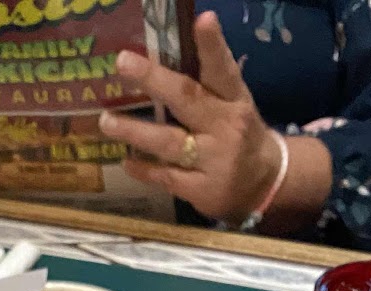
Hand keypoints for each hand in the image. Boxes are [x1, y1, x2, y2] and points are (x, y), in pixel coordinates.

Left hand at [99, 12, 281, 226]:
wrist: (264, 184)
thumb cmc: (239, 134)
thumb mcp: (232, 105)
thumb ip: (204, 85)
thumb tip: (161, 59)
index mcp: (234, 101)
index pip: (223, 70)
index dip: (213, 45)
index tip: (204, 19)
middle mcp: (225, 128)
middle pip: (188, 100)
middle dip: (155, 80)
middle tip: (123, 62)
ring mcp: (213, 161)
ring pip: (170, 143)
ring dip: (136, 131)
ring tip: (107, 121)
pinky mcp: (201, 189)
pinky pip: (167, 177)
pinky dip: (145, 170)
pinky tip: (126, 160)